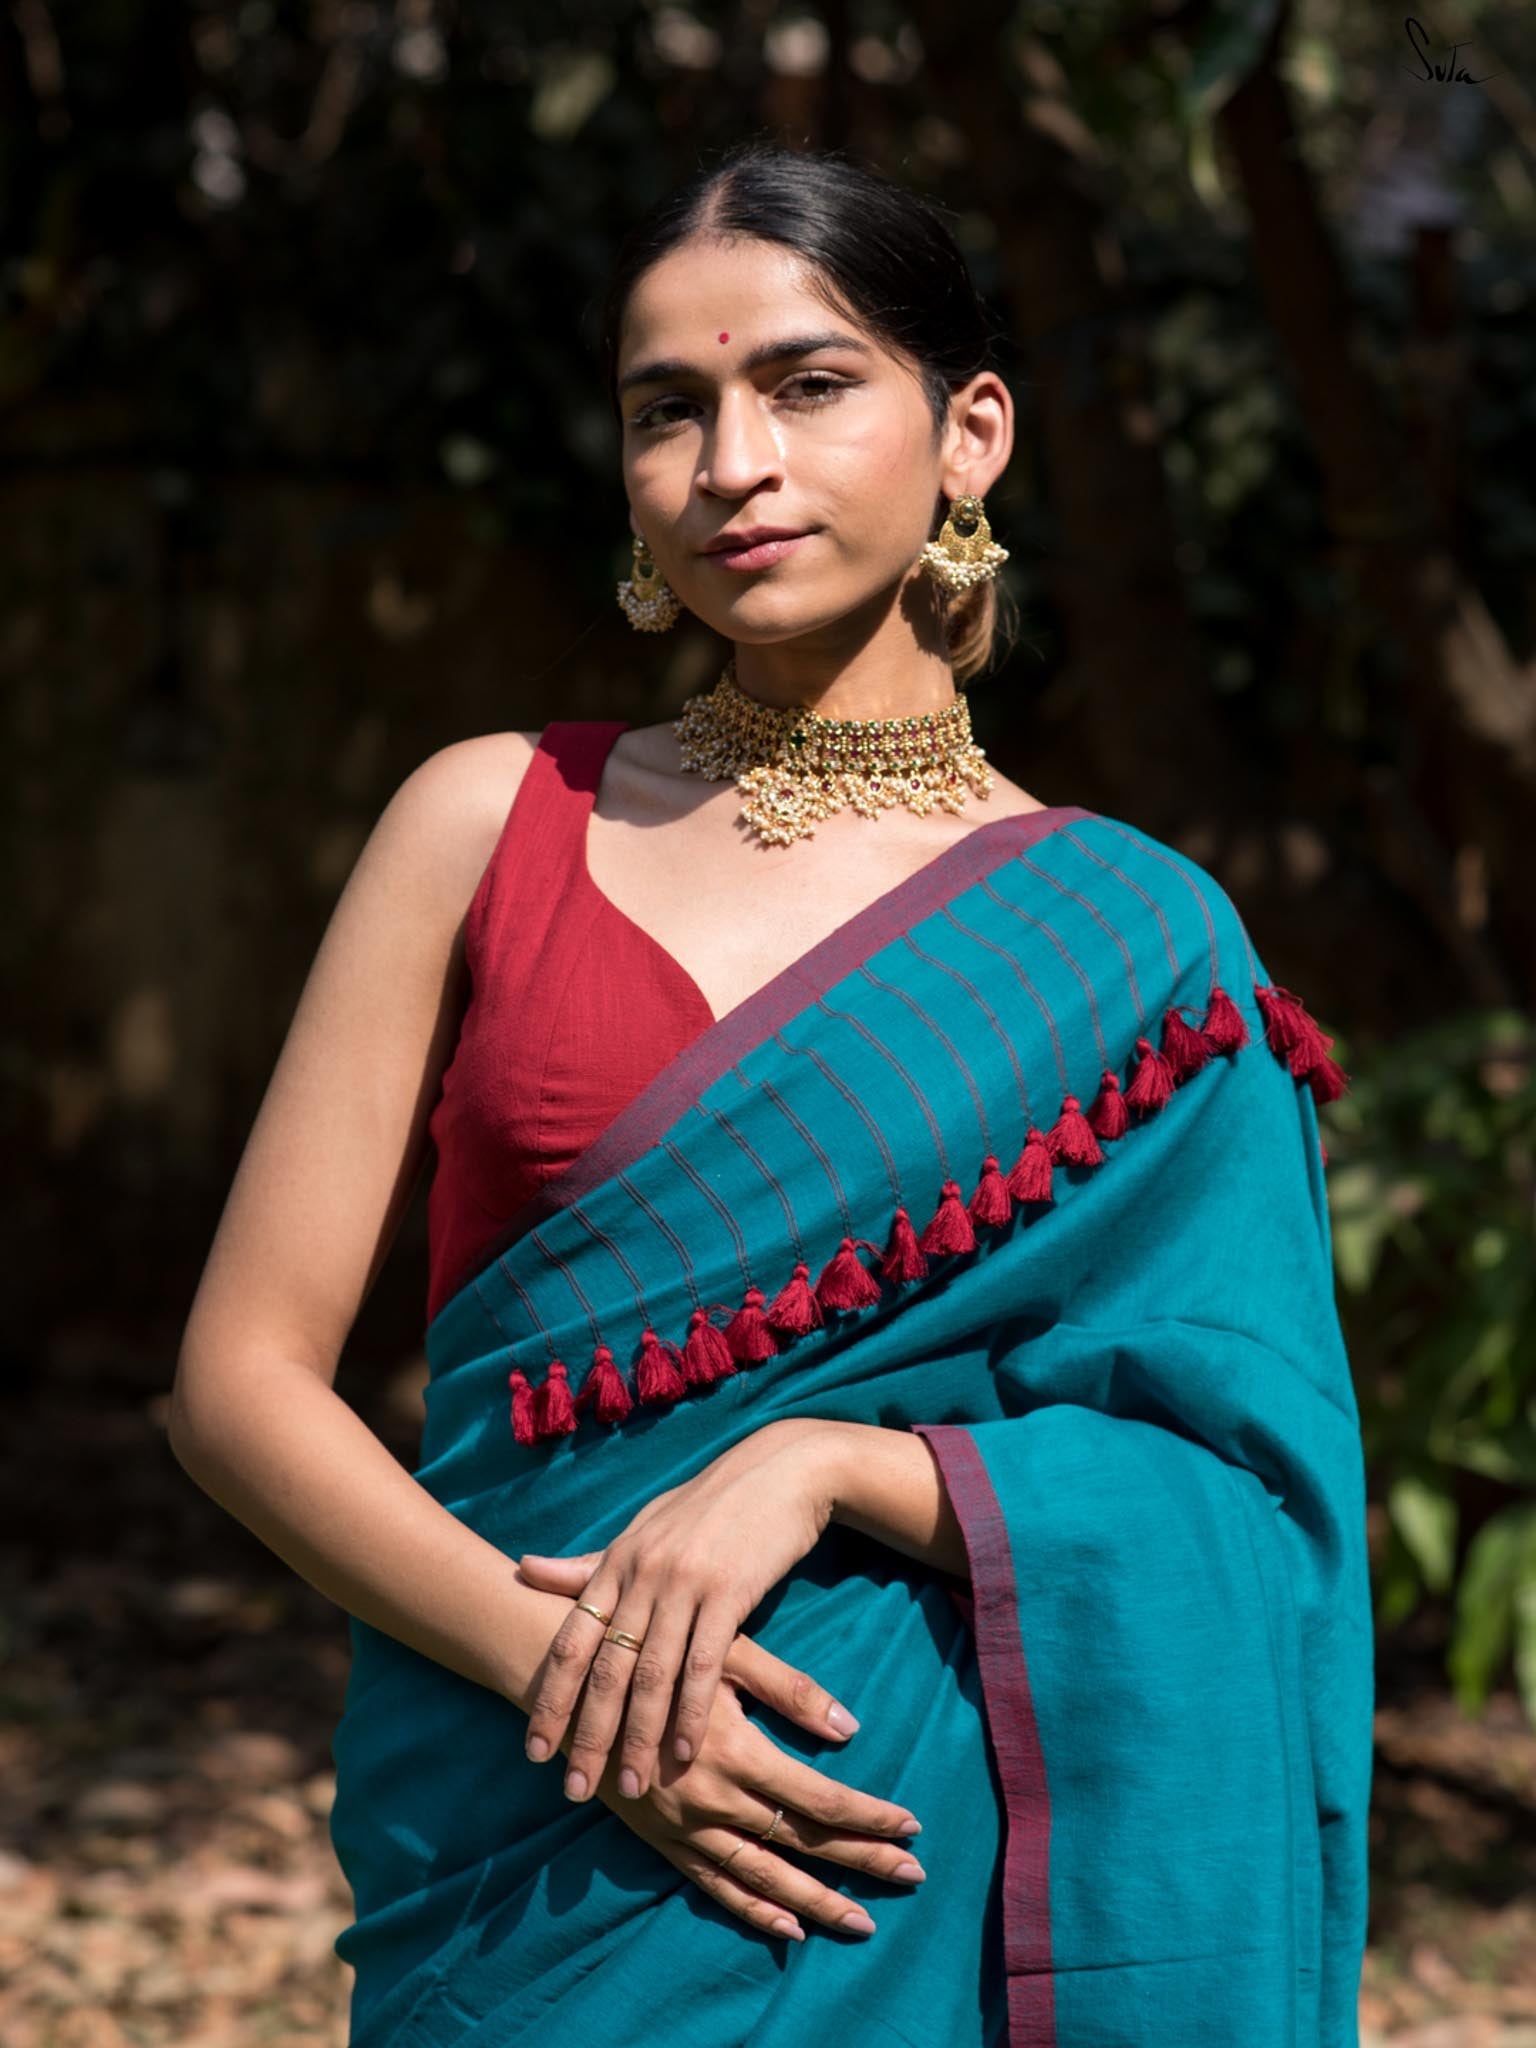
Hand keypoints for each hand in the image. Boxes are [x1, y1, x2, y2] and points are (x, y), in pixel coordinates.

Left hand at [514, 1418, 851, 1801]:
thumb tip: (524, 1569)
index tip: (535, 1749)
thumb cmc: (708, 1505)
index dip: (551, 1697)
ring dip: (639, 1737)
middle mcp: (642, 1574)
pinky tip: (684, 1751)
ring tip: (633, 1787)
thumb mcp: (643, 1528)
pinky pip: (704, 1664)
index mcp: (617, 1562)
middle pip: (606, 1668)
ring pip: (652, 1674)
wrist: (778, 1470)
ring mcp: (684, 1583)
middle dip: (589, 1734)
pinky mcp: (729, 1592)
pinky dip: (692, 1711)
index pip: (571, 1640)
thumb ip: (588, 1563)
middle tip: (575, 1789)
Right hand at [573, 1632, 925, 1943]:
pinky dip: (753, 1911)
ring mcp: (686, 1827)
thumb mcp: (724, 1654)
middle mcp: (713, 1800)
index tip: (912, 1826)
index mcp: (735, 1752)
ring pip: (764, 1877)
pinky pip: (714, 1886)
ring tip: (863, 1921)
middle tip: (915, 1875)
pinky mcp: (662, 1840)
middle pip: (803, 1843)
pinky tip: (790, 1928)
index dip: (868, 1815)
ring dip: (818, 1900)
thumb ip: (788, 1689)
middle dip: (862, 1861)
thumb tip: (849, 1725)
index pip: (819, 1798)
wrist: (571, 1680)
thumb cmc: (658, 1651)